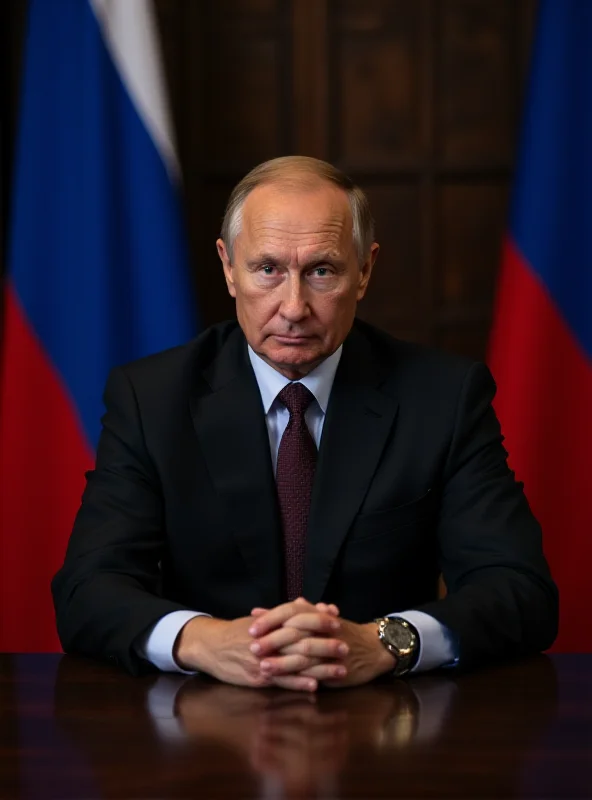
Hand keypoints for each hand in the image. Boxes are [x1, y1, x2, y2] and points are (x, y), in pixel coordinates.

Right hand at [174, 613, 329, 690]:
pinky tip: (315, 685)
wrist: (210, 646)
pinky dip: (299, 683)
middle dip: (325, 645)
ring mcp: (263, 659)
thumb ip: (284, 614)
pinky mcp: (257, 677)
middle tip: (346, 647)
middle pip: (301, 641)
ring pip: (295, 663)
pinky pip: (281, 681)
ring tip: (340, 670)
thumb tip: (308, 604)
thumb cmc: (239, 631)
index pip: (298, 619)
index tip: (337, 621)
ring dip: (319, 668)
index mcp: (270, 623)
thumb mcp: (261, 618)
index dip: (319, 620)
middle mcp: (268, 640)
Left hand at [251, 606, 395, 687]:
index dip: (271, 618)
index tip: (252, 626)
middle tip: (252, 647)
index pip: (291, 611)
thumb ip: (295, 614)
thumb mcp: (321, 617)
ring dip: (282, 661)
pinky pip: (316, 673)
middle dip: (272, 639)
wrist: (375, 648)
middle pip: (295, 631)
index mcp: (319, 614)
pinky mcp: (337, 669)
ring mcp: (332, 649)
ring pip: (304, 653)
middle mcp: (325, 629)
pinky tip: (285, 682)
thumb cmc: (343, 631)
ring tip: (262, 667)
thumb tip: (271, 607)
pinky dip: (300, 677)